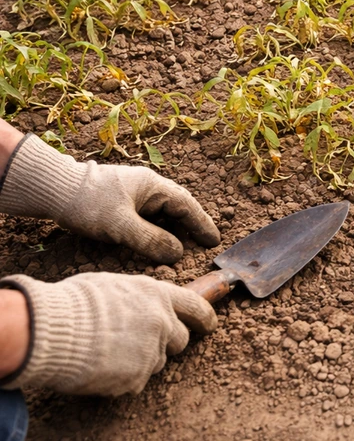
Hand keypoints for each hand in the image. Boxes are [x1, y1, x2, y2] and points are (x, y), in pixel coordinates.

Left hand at [0, 133, 219, 263]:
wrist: (53, 189)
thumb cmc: (87, 203)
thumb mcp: (120, 225)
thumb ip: (151, 240)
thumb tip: (177, 254)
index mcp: (153, 186)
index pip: (187, 206)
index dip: (202, 224)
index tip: (214, 241)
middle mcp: (148, 187)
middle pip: (179, 207)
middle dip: (193, 225)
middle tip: (205, 244)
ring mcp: (135, 193)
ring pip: (164, 211)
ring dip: (176, 227)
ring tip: (186, 245)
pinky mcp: (122, 201)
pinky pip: (150, 215)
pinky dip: (160, 228)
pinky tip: (158, 239)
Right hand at [0, 273, 215, 396]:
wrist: (53, 331)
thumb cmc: (75, 303)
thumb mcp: (113, 285)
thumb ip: (136, 297)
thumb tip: (139, 304)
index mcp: (158, 295)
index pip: (196, 306)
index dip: (204, 317)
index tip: (209, 325)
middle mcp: (162, 322)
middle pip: (181, 340)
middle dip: (167, 342)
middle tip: (141, 342)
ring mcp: (151, 352)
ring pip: (157, 362)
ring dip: (142, 361)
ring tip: (112, 352)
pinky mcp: (136, 378)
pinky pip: (136, 382)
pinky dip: (123, 379)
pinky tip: (102, 368)